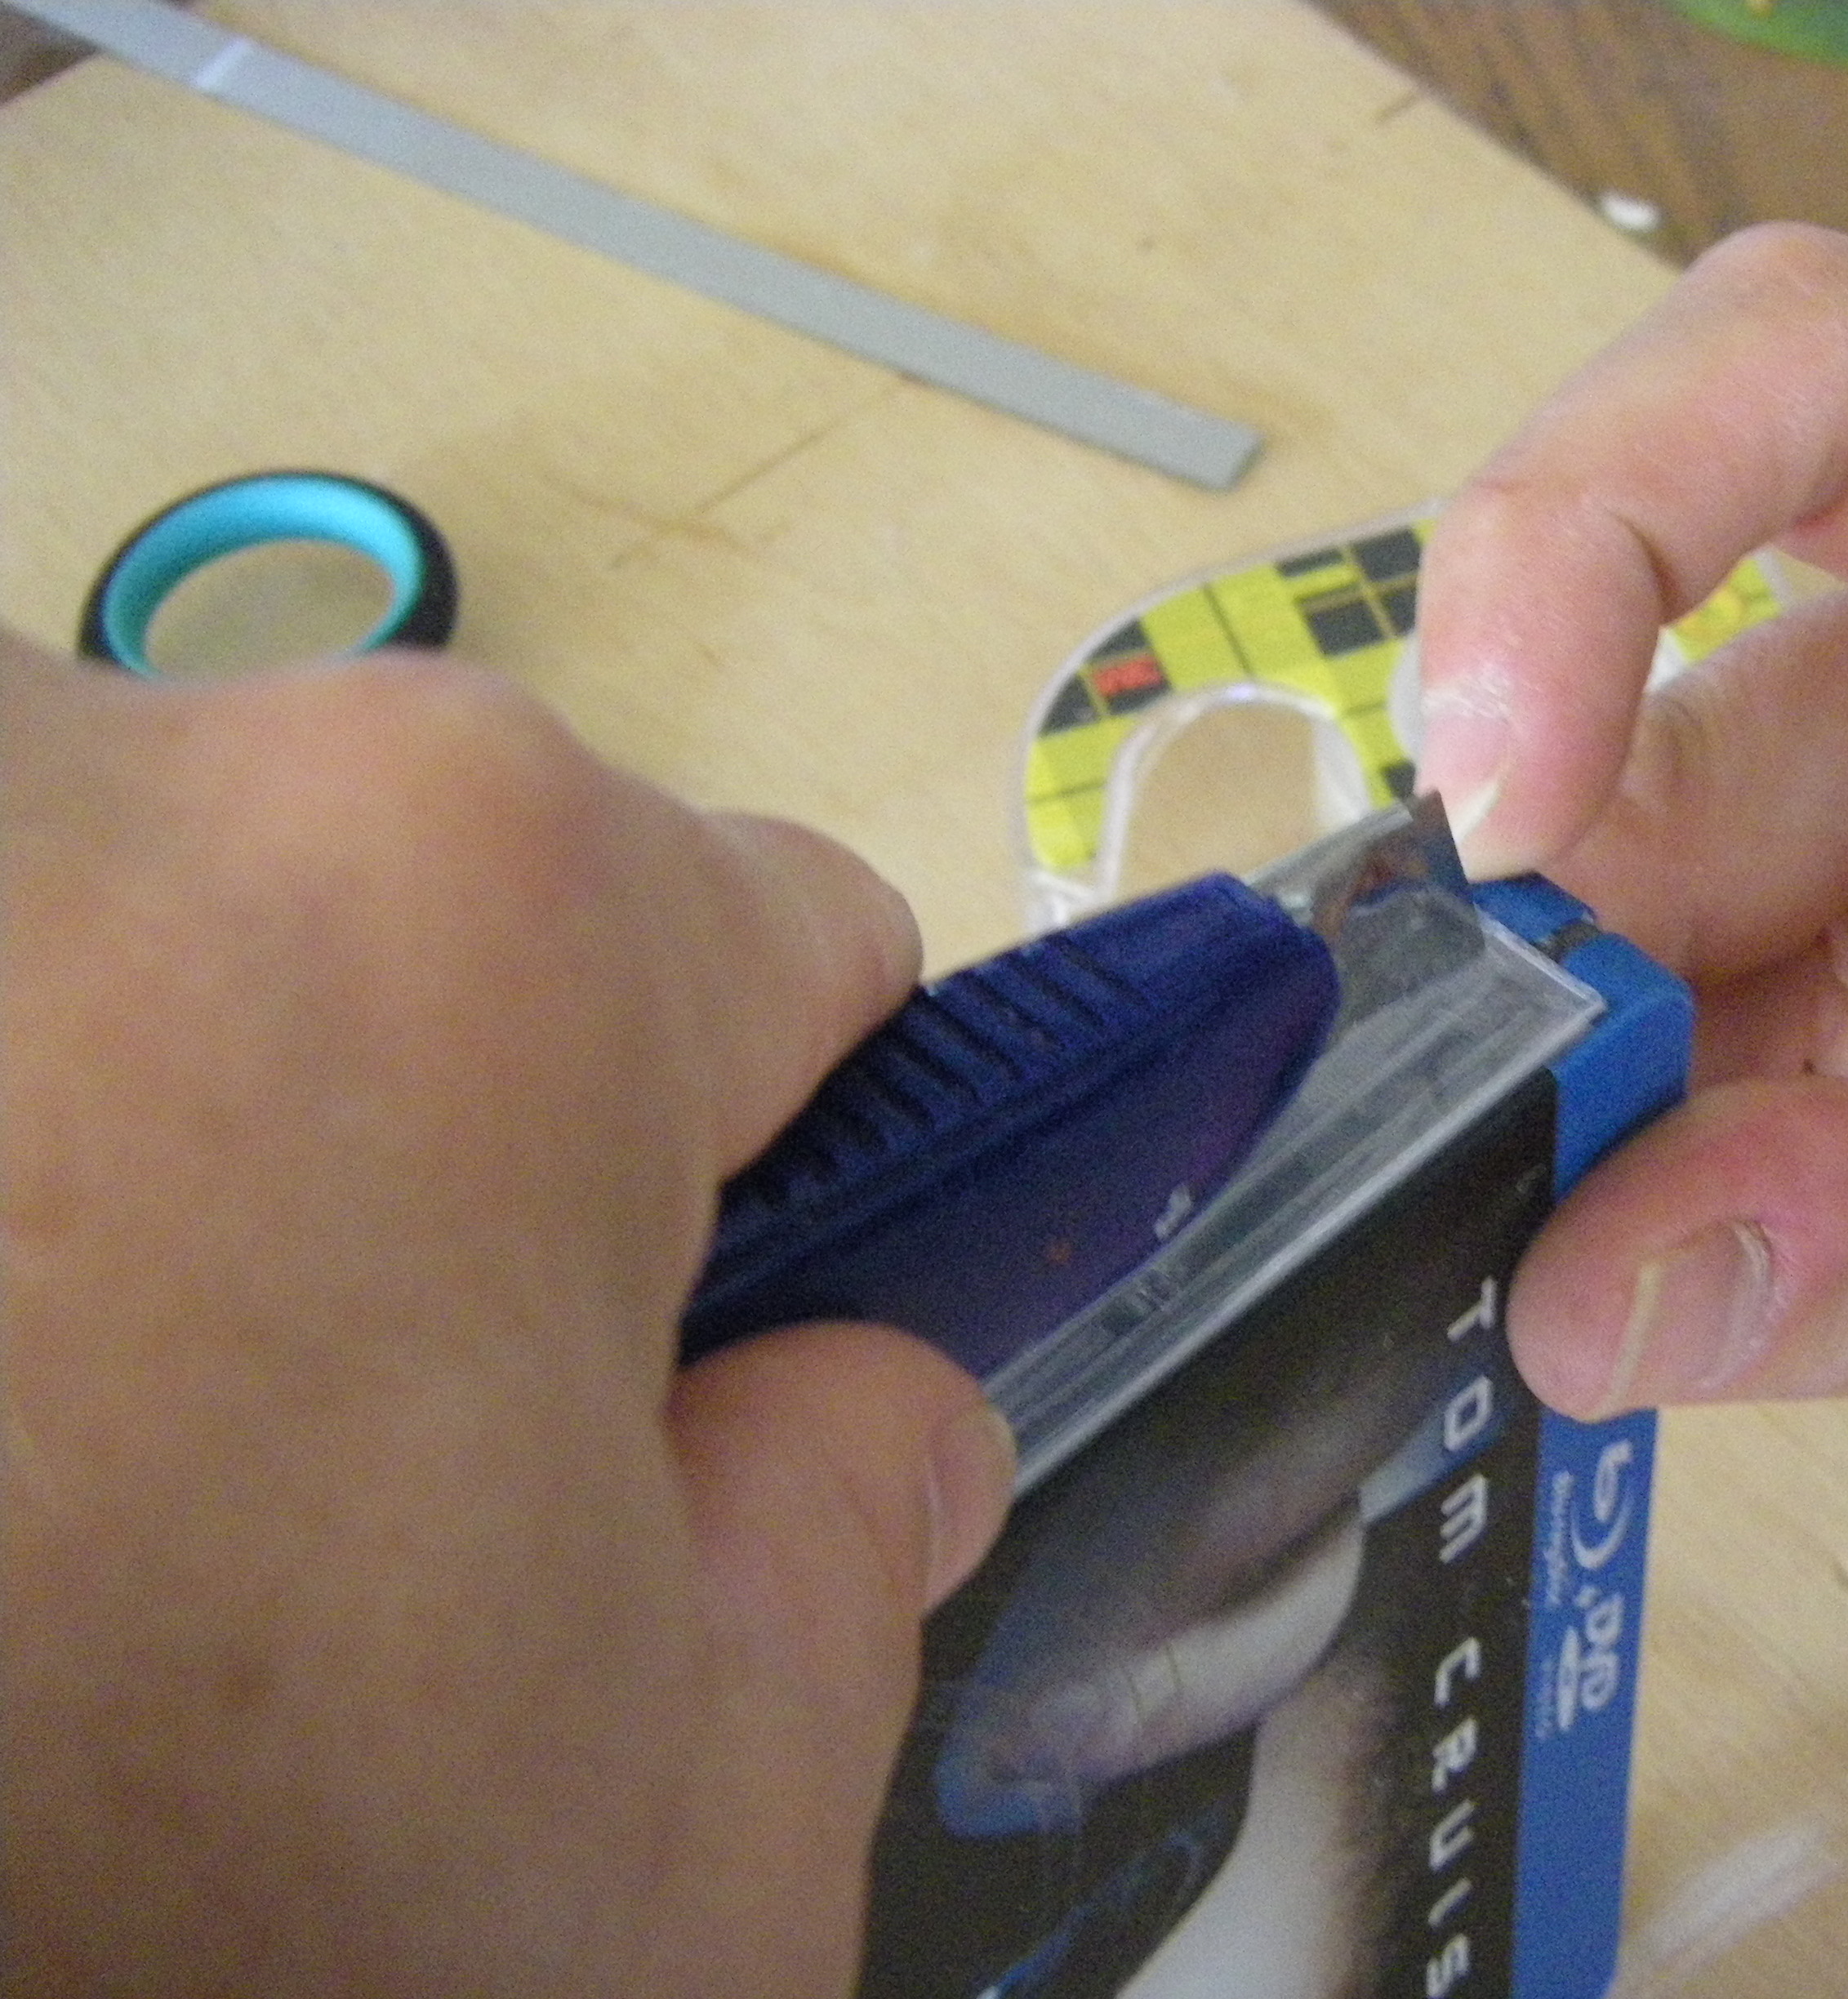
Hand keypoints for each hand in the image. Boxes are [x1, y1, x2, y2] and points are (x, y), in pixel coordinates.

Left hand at [0, 638, 1013, 1995]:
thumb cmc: (152, 1913)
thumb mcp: (654, 1844)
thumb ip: (837, 1559)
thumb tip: (861, 1421)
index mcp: (468, 911)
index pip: (787, 942)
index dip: (773, 1176)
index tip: (659, 1356)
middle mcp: (95, 766)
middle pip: (412, 937)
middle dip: (406, 1174)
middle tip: (279, 1503)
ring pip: (104, 968)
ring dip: (102, 1167)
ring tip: (9, 1481)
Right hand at [1413, 225, 1847, 1573]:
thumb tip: (1591, 1282)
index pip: (1846, 384)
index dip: (1601, 516)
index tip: (1501, 799)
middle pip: (1685, 670)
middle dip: (1574, 911)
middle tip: (1529, 1158)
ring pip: (1644, 857)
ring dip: (1590, 1052)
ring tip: (1613, 1260)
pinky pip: (1680, 998)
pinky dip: (1621, 1128)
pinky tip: (1650, 1259)